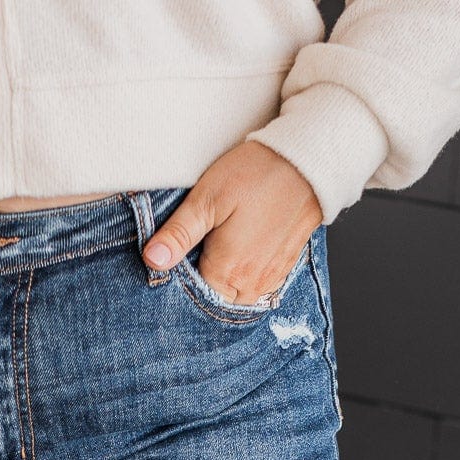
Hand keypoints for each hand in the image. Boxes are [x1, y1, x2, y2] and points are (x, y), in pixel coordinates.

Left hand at [143, 141, 322, 305]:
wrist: (308, 162)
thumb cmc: (256, 175)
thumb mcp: (208, 198)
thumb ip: (179, 234)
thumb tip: (152, 261)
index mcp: (227, 273)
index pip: (191, 293)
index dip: (180, 275)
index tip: (179, 253)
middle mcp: (250, 286)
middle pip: (213, 298)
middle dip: (202, 279)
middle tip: (200, 244)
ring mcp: (270, 281)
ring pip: (234, 294)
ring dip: (223, 278)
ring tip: (221, 244)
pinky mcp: (282, 270)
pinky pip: (255, 285)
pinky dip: (243, 273)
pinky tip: (240, 247)